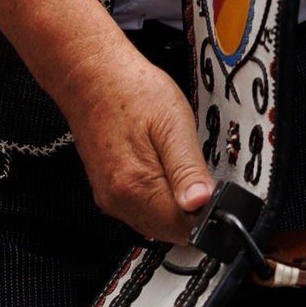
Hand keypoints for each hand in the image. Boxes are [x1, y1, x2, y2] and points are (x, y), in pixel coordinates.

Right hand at [57, 39, 215, 245]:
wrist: (91, 76)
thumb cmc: (131, 92)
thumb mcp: (173, 123)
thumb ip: (189, 169)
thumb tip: (202, 204)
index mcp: (137, 187)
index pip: (184, 228)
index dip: (207, 212)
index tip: (214, 190)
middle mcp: (119, 201)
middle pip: (170, 230)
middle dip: (191, 210)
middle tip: (196, 170)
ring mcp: (111, 198)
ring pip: (156, 223)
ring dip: (174, 205)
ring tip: (174, 164)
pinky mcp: (107, 191)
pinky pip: (141, 210)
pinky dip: (158, 199)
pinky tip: (160, 169)